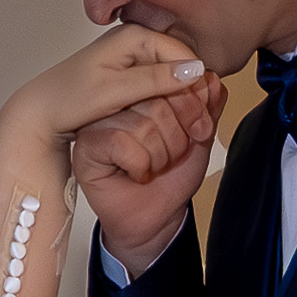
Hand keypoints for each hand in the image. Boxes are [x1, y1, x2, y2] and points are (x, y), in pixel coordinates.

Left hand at [7, 21, 213, 163]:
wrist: (42, 112)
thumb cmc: (68, 99)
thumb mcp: (115, 91)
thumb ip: (154, 79)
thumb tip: (193, 70)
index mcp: (133, 35)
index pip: (182, 52)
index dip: (196, 82)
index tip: (201, 111)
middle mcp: (134, 41)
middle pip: (178, 63)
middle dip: (189, 92)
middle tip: (196, 125)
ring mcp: (131, 57)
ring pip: (170, 76)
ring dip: (179, 99)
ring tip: (183, 126)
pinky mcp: (128, 74)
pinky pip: (158, 85)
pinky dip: (166, 101)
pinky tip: (165, 120)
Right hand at [43, 40, 218, 266]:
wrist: (157, 218)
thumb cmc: (170, 177)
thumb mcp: (200, 135)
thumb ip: (208, 105)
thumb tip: (210, 78)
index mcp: (143, 90)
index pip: (171, 79)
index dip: (192, 109)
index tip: (197, 132)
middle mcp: (118, 101)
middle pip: (157, 102)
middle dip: (176, 139)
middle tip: (169, 157)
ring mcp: (98, 122)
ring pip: (141, 125)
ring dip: (158, 157)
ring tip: (152, 167)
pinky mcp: (86, 146)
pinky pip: (120, 143)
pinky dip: (139, 166)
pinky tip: (134, 173)